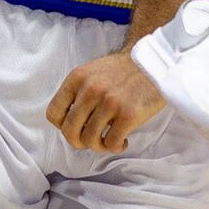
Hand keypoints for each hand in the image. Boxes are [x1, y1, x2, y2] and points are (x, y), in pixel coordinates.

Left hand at [47, 52, 165, 153]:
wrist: (155, 61)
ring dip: (99, 146)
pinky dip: (116, 146)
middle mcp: (91, 89)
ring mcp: (110, 102)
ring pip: (90, 140)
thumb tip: (69, 124)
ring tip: (109, 140)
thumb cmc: (123, 71)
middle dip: (78, 142)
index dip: (62, 126)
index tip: (76, 127)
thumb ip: (78, 92)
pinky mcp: (129, 113)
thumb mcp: (92, 72)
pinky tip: (123, 140)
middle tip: (91, 140)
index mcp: (77, 78)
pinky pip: (112, 142)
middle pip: (69, 131)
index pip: (53, 113)